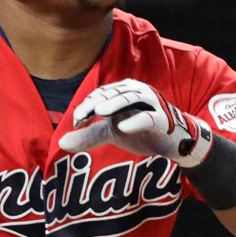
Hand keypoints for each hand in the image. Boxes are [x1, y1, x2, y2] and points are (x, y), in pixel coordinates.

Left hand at [58, 79, 213, 167]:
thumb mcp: (112, 133)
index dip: (86, 106)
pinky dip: (138, 120)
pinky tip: (124, 127)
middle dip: (95, 103)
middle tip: (81, 117)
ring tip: (100, 111)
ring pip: (131, 98)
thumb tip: (61, 144)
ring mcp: (152, 103)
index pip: (100, 94)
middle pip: (113, 93)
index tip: (76, 122)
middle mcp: (137, 92)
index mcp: (123, 92)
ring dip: (115, 103)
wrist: (174, 142)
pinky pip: (150, 117)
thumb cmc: (141, 131)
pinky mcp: (164, 119)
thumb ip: (88, 136)